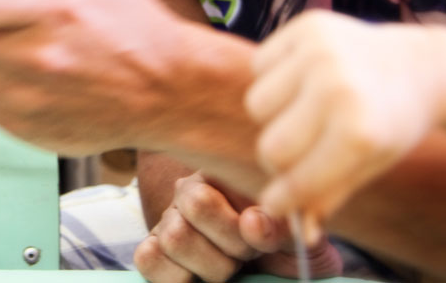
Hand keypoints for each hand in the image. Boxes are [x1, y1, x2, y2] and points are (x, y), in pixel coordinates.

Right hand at [135, 173, 341, 282]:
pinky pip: (148, 258)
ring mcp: (168, 220)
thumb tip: (251, 222)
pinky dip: (176, 277)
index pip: (208, 197)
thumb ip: (281, 225)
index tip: (264, 241)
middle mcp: (189, 190)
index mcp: (224, 174)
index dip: (239, 230)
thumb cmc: (288, 246)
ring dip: (209, 266)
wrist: (282, 273)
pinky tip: (200, 278)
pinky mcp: (154, 249)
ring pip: (172, 238)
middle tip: (248, 256)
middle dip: (229, 247)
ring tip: (230, 268)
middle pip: (190, 214)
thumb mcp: (298, 235)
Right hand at [246, 10, 438, 227]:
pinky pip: (258, 66)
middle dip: (277, 158)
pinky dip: (272, 78)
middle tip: (294, 155)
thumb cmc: (390, 123)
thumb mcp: (370, 166)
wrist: (419, 66)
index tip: (275, 204)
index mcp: (360, 133)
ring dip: (272, 115)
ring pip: (256, 104)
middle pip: (270, 145)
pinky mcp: (306, 25)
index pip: (298, 180)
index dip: (282, 199)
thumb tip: (299, 233)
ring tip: (302, 110)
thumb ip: (330, 198)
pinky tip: (302, 79)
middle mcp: (338, 90)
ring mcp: (320, 53)